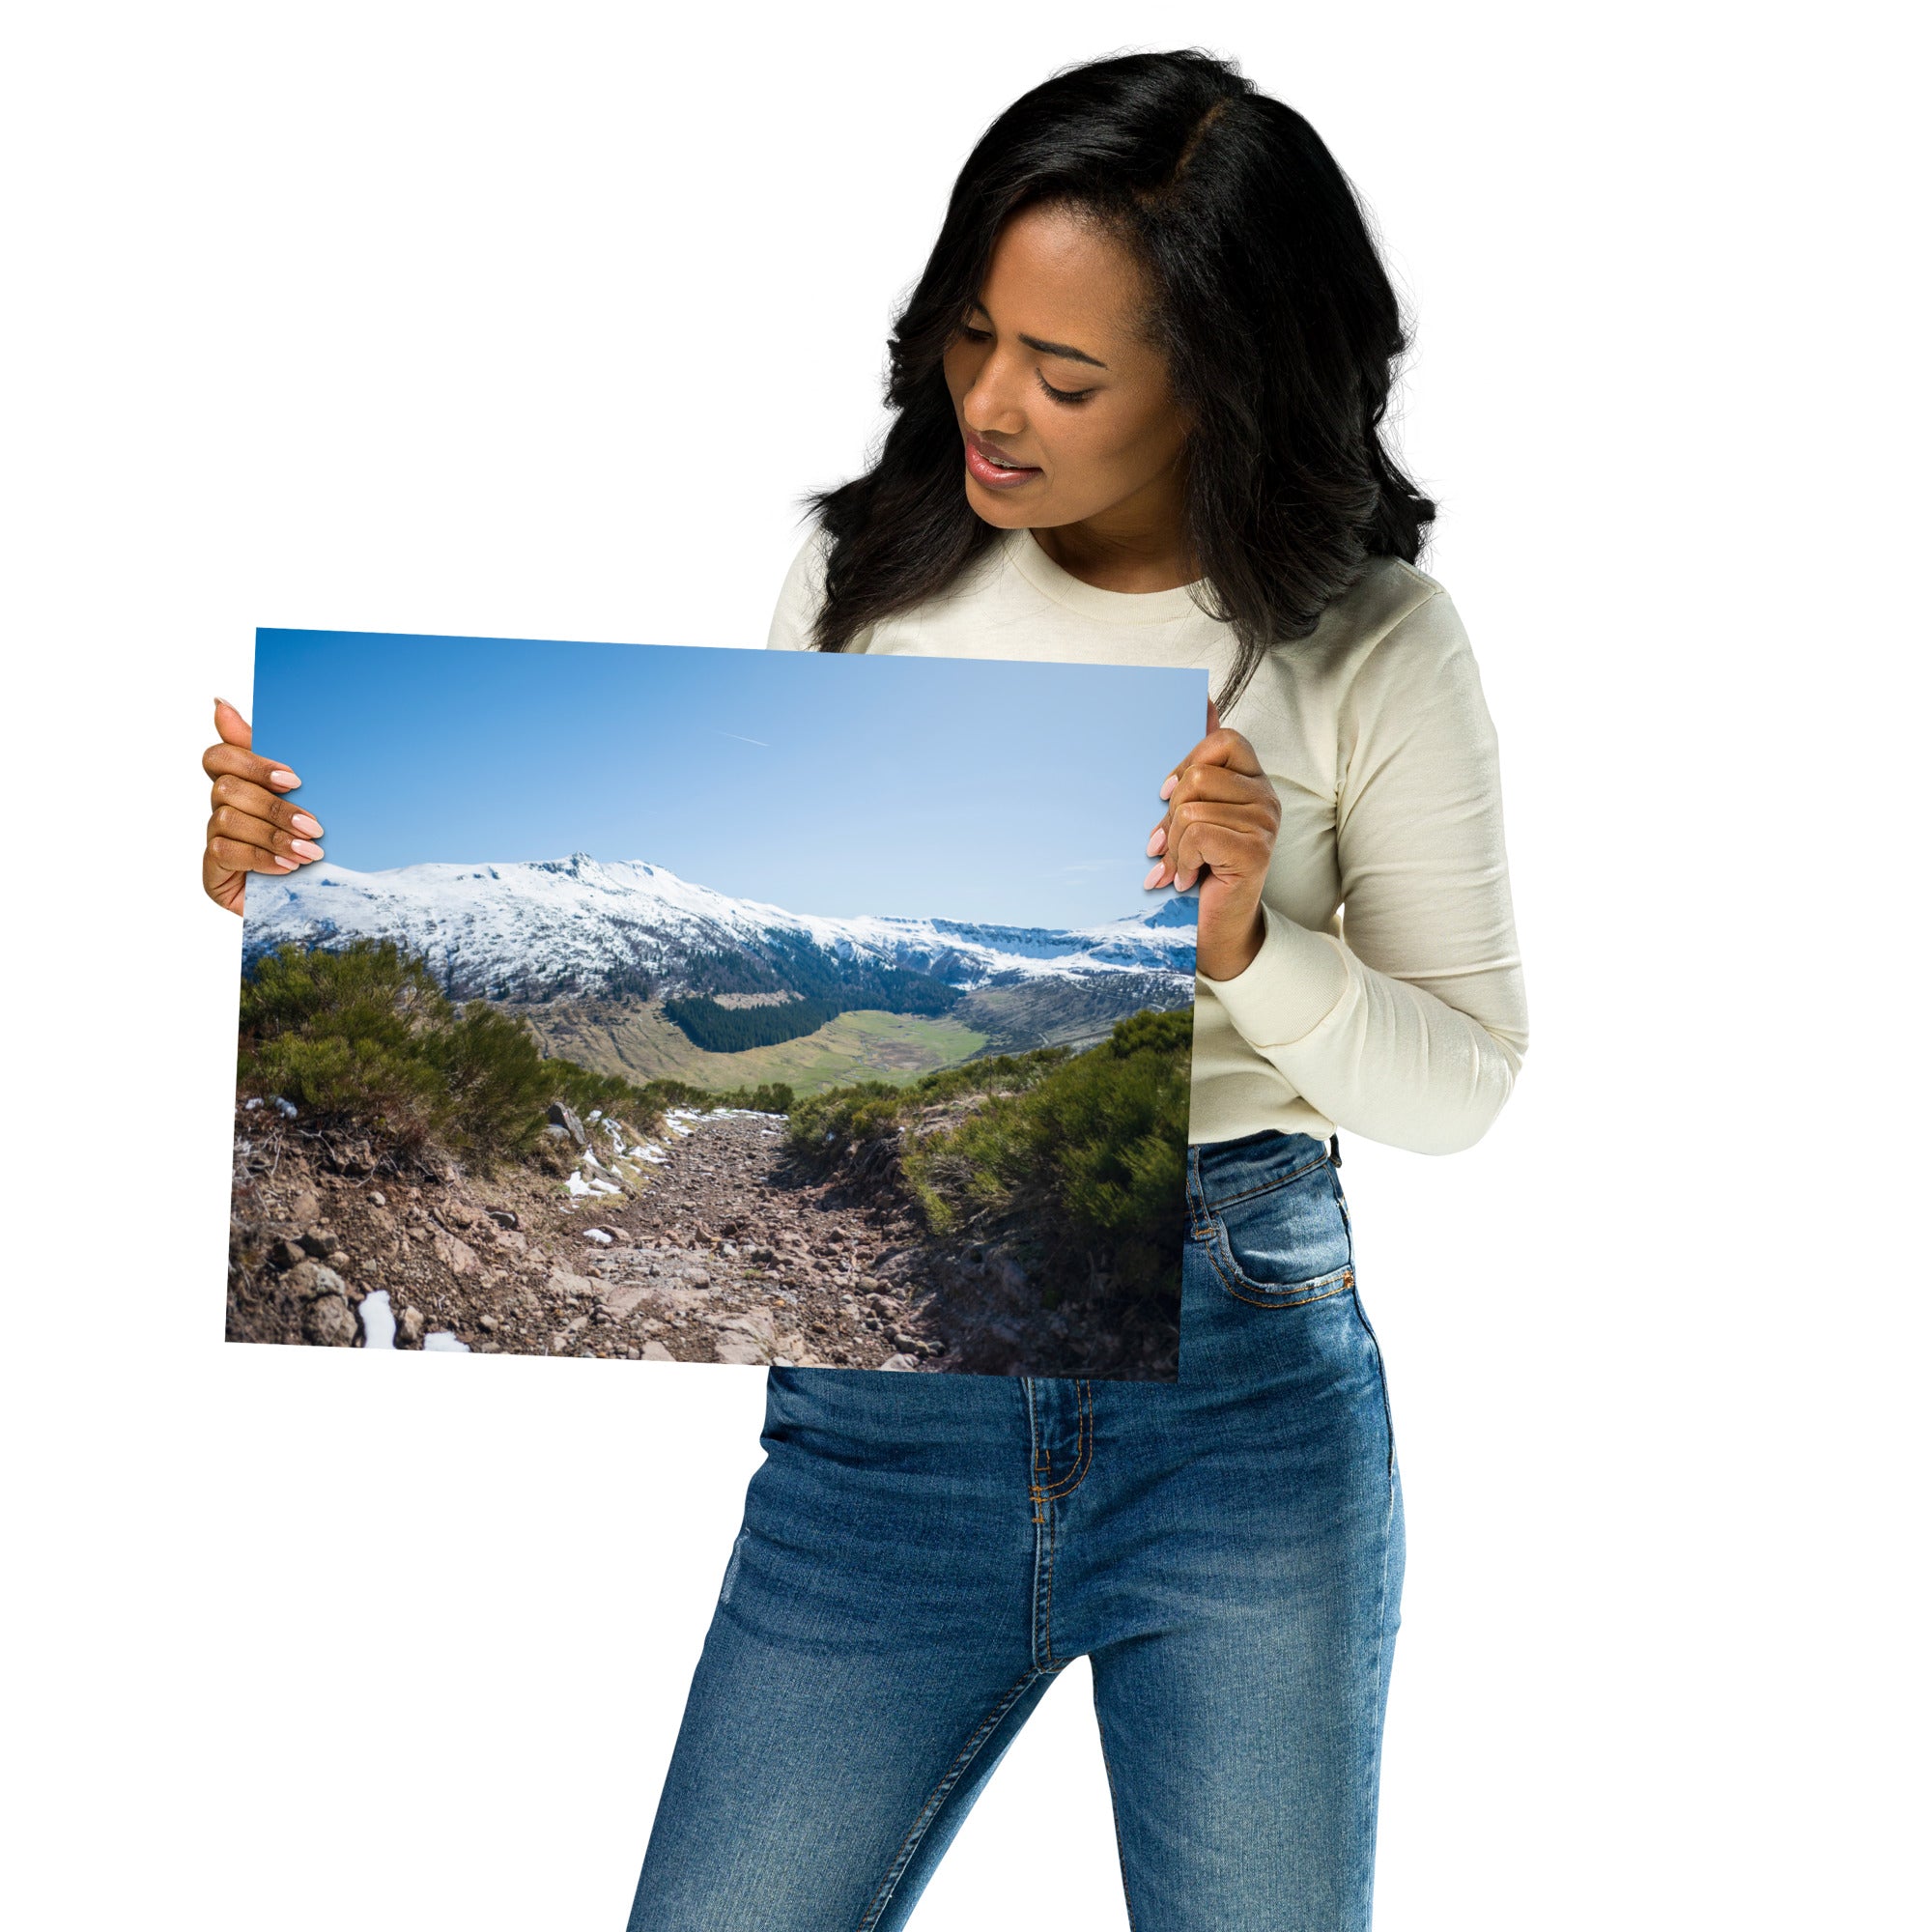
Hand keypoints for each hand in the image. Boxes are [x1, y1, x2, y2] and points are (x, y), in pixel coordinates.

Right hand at [200, 698, 323, 915]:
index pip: (220, 756)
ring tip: (311, 852)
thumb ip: (271, 754)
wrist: (321, 898)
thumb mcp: (306, 796)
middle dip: (275, 807)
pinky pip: (225, 852)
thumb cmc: (313, 840)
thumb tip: (218, 703)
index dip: (252, 763)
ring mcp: (215, 839)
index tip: (294, 779)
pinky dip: (261, 858)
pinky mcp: (212, 871)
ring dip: (274, 835)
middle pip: (227, 788)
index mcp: (242, 783)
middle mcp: (222, 808)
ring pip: (227, 819)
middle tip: (315, 825)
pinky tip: (289, 868)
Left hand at [1143, 698, 1279, 980]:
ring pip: (1193, 808)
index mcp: (1252, 780)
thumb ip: (1198, 763)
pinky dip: (1181, 861)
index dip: (1187, 762)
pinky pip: (1199, 834)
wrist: (1215, 928)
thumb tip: (1202, 699)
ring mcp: (1265, 823)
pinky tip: (1185, 879)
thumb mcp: (1191, 811)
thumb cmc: (1199, 868)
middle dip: (1170, 814)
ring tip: (1177, 867)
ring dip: (1173, 845)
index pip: (1223, 740)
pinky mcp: (1256, 850)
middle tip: (1165, 844)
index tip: (1165, 795)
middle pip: (1199, 776)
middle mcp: (1266, 797)